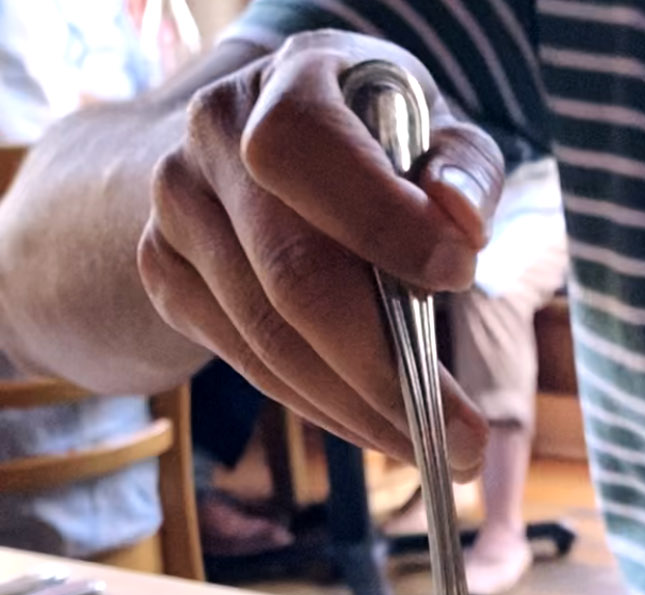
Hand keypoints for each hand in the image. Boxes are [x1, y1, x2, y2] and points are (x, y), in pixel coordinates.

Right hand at [137, 32, 504, 470]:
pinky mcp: (165, 272)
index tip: (460, 275)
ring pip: (269, 340)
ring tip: (432, 448)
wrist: (256, 144)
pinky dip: (320, 408)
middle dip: (385, 371)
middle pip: (292, 276)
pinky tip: (372, 426)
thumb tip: (460, 224)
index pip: (304, 148)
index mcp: (286, 82)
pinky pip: (247, 362)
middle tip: (461, 436)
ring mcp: (178, 208)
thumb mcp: (430, 129)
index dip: (381, 219)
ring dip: (358, 411)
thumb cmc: (373, 142)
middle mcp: (213, 135)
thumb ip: (464, 167)